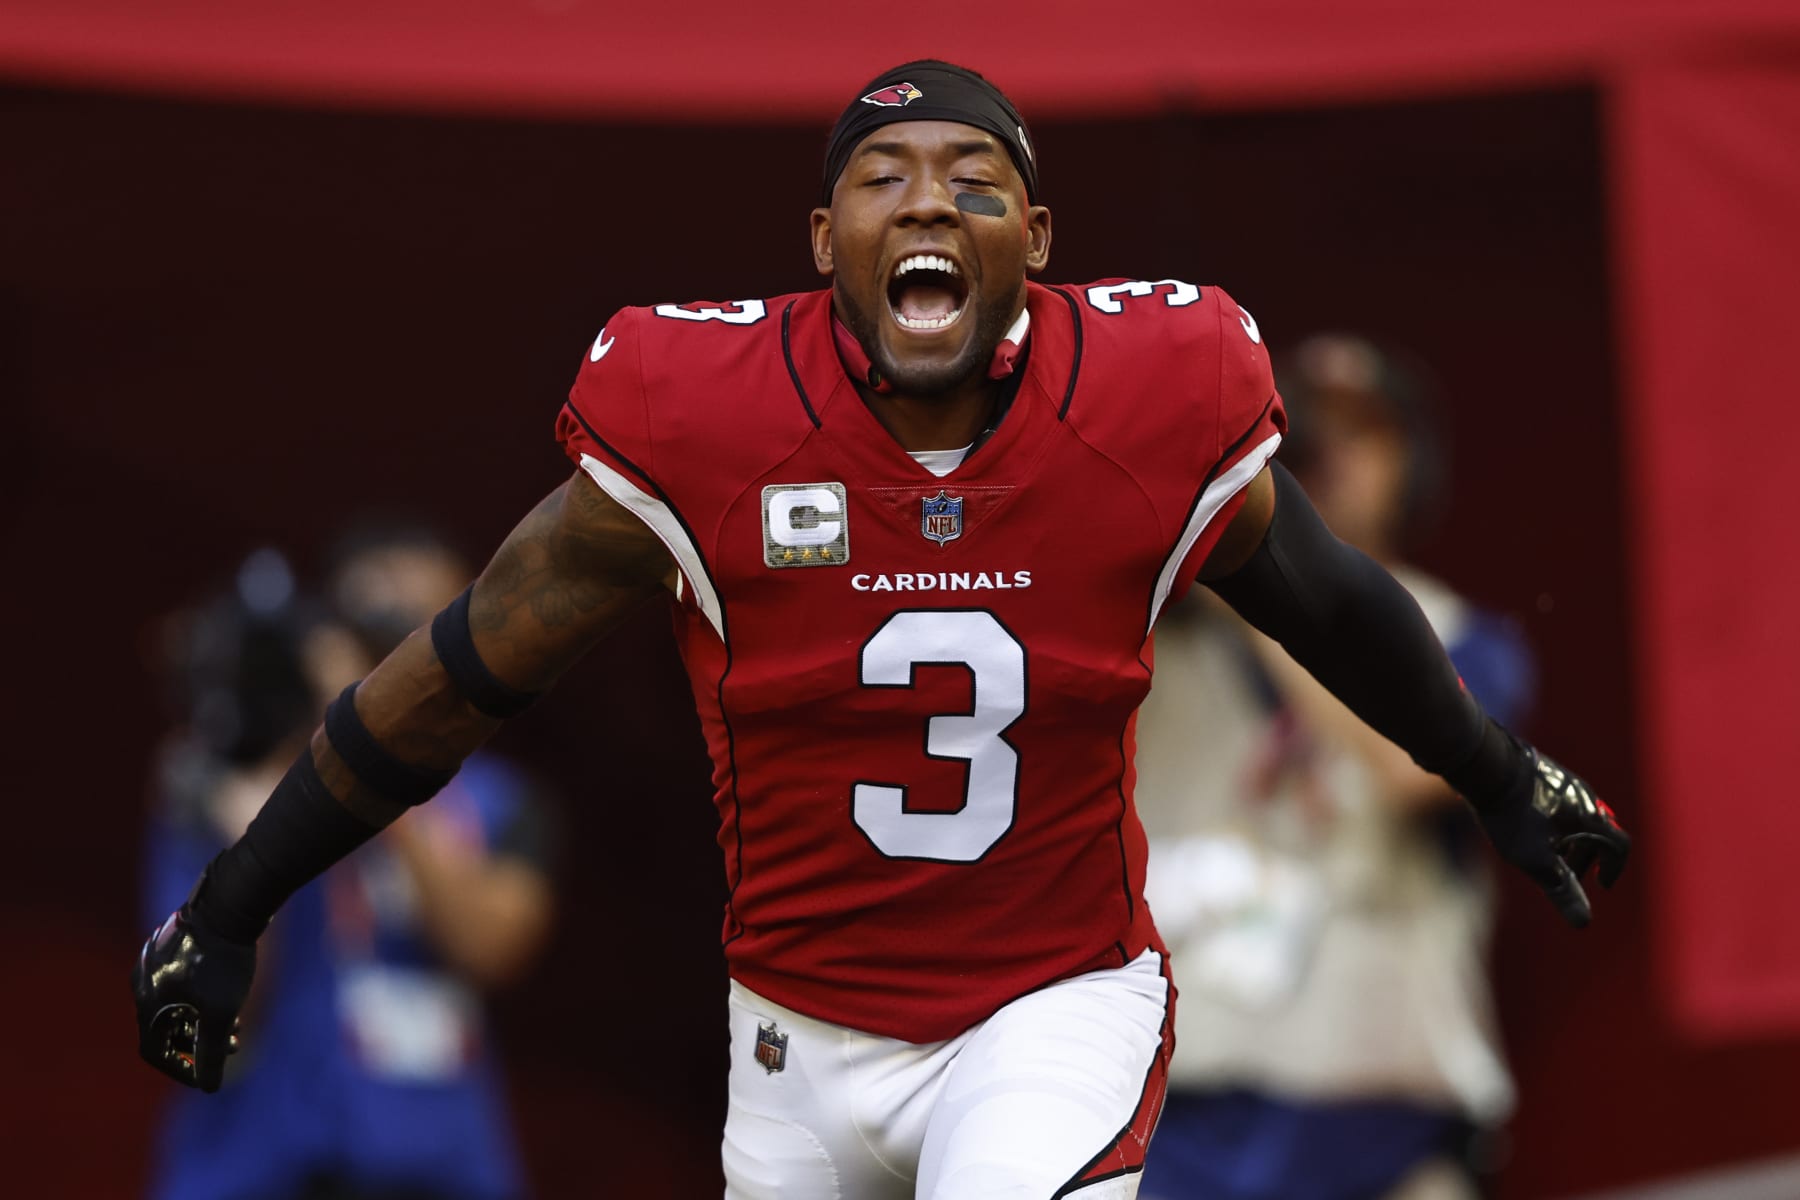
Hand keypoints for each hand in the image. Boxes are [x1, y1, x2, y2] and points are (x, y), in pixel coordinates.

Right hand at [131, 904, 255, 1090]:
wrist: (232, 903)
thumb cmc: (224, 959)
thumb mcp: (221, 1011)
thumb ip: (211, 1052)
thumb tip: (209, 1087)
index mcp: (146, 1000)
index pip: (153, 1051)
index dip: (178, 1069)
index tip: (205, 1076)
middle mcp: (142, 981)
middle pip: (166, 1028)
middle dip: (198, 1043)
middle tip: (232, 1045)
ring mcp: (155, 962)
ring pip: (177, 1005)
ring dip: (203, 1022)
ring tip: (236, 1024)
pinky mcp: (173, 947)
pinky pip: (181, 985)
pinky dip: (202, 1000)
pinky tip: (231, 998)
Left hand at [1474, 747, 1630, 927]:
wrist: (1485, 765)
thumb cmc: (1513, 815)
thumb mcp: (1536, 860)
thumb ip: (1562, 890)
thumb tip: (1584, 922)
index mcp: (1592, 816)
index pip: (1620, 846)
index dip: (1614, 869)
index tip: (1600, 885)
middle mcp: (1584, 795)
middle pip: (1598, 832)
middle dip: (1588, 857)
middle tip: (1568, 874)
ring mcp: (1562, 780)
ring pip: (1577, 816)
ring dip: (1571, 840)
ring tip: (1547, 854)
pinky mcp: (1542, 772)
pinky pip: (1559, 802)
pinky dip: (1555, 822)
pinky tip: (1528, 829)